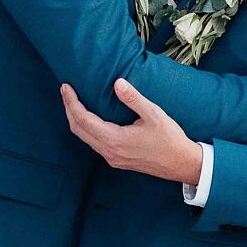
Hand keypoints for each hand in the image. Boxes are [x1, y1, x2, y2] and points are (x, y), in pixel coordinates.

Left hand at [60, 79, 203, 188]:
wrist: (181, 164)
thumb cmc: (169, 139)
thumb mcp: (153, 114)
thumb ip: (133, 98)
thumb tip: (117, 83)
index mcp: (115, 140)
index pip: (83, 120)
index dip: (71, 102)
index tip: (66, 87)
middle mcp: (109, 152)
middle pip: (78, 130)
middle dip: (69, 109)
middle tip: (65, 91)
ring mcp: (112, 158)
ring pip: (85, 138)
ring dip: (76, 119)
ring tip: (74, 101)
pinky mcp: (117, 160)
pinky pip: (94, 143)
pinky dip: (86, 128)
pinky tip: (90, 118)